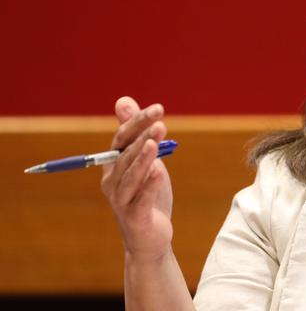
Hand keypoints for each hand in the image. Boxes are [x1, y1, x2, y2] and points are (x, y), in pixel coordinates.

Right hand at [101, 96, 173, 262]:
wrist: (150, 237)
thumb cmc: (148, 195)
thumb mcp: (145, 161)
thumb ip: (136, 133)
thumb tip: (123, 100)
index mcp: (113, 166)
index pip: (121, 139)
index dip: (138, 122)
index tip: (158, 109)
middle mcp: (112, 182)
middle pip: (125, 155)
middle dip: (143, 137)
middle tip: (160, 123)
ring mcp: (121, 201)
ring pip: (131, 177)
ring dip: (143, 159)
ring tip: (154, 143)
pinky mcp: (135, 218)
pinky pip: (141, 200)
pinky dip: (149, 185)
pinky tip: (159, 172)